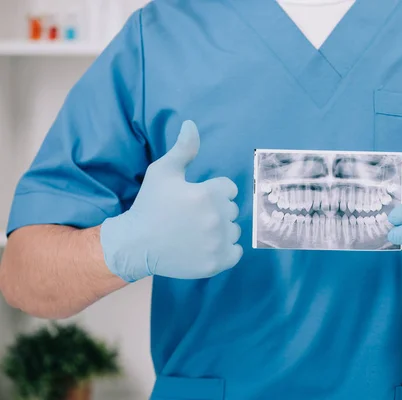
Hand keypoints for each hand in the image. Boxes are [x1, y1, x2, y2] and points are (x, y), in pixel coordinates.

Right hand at [100, 121, 242, 281]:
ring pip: (233, 231)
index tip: (195, 200)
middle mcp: (216, 218)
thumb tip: (191, 124)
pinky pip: (235, 252)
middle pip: (231, 210)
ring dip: (221, 231)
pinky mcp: (216, 263)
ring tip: (196, 232)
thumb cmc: (149, 205)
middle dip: (216, 210)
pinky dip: (225, 250)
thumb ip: (183, 149)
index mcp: (208, 194)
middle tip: (192, 217)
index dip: (212, 192)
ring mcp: (217, 243)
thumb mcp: (162, 172)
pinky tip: (205, 246)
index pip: (229, 189)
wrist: (135, 244)